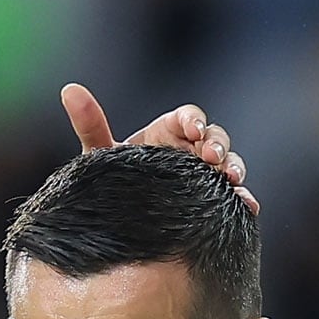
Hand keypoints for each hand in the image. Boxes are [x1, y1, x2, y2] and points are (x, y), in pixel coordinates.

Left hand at [64, 84, 256, 213]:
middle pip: (215, 139)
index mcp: (168, 134)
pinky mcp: (215, 202)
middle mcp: (191, 152)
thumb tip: (69, 90)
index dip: (194, 121)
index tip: (193, 130)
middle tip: (214, 158)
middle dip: (218, 146)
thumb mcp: (100, 156)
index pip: (188, 118)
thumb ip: (90, 124)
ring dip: (234, 169)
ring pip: (229, 165)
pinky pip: (235, 198)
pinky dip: (244, 199)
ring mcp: (205, 178)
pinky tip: (249, 207)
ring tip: (233, 180)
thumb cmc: (111, 185)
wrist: (117, 227)